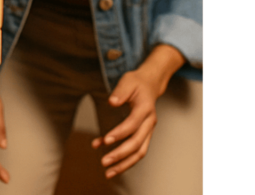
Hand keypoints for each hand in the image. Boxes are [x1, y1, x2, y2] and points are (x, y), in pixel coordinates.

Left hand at [92, 45, 184, 178]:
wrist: (150, 85)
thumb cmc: (137, 83)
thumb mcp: (128, 81)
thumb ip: (120, 91)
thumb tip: (112, 102)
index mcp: (145, 109)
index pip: (133, 124)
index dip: (120, 133)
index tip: (106, 140)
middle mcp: (150, 123)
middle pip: (138, 143)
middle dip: (121, 154)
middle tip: (104, 161)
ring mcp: (148, 131)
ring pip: (140, 152)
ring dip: (124, 164)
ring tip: (108, 172)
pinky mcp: (144, 135)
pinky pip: (136, 150)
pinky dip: (124, 158)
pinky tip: (109, 160)